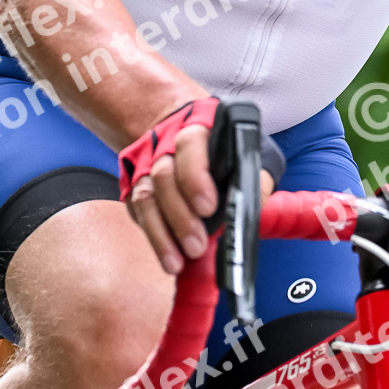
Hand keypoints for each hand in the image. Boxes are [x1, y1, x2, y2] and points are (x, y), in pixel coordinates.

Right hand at [126, 121, 275, 275]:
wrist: (182, 129)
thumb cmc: (224, 147)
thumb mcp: (249, 151)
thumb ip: (256, 176)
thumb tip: (254, 210)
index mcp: (197, 126)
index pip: (189, 145)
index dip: (195, 177)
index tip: (208, 208)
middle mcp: (164, 142)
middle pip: (164, 176)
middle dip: (180, 216)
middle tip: (197, 247)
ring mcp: (145, 163)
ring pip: (145, 197)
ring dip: (161, 233)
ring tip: (176, 262)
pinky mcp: (133, 184)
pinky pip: (136, 211)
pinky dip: (151, 234)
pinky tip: (166, 255)